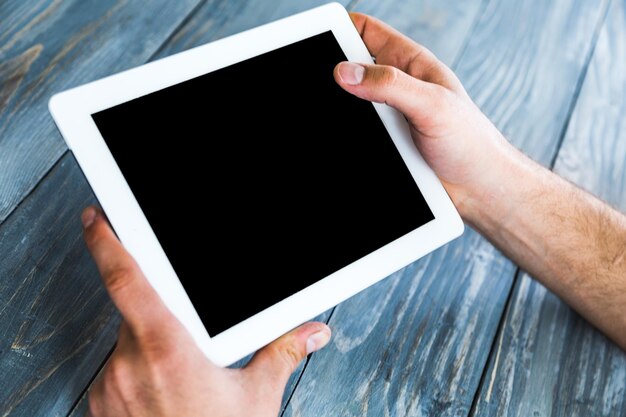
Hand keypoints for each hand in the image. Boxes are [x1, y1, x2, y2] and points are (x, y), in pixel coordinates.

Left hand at [81, 206, 330, 416]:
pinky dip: (137, 372)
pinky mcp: (101, 408)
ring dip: (150, 348)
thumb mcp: (256, 398)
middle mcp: (129, 365)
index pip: (127, 282)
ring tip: (181, 376)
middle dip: (162, 318)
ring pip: (126, 344)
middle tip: (186, 343)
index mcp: (167, 350)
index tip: (95, 220)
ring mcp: (110, 389)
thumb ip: (281, 352)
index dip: (108, 244)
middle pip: (136, 313)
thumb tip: (314, 331)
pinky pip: (116, 371)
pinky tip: (165, 393)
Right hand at [334, 13, 520, 220]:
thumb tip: (345, 73)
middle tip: (318, 88)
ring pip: (348, 107)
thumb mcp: (432, 105)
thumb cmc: (471, 143)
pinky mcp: (384, 144)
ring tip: (336, 121)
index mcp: (410, 63)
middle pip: (349, 70)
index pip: (365, 32)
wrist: (479, 189)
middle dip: (331, 77)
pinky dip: (346, 139)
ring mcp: (387, 117)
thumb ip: (390, 85)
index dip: (340, 29)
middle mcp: (396, 86)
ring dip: (339, 114)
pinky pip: (356, 136)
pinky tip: (346, 143)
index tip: (316, 40)